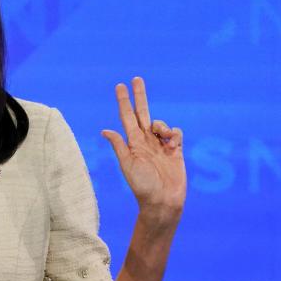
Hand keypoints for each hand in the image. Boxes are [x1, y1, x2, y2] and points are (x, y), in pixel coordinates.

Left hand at [101, 77, 185, 225]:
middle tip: (136, 79)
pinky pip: (176, 133)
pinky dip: (174, 133)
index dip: (124, 102)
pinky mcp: (175, 151)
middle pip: (143, 113)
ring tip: (163, 136)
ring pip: (160, 123)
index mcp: (132, 144)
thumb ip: (119, 146)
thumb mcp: (128, 165)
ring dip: (161, 124)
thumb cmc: (142, 186)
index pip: (127, 118)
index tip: (120, 86)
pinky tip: (172, 144)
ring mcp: (161, 145)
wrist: (163, 201)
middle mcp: (146, 142)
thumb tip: (104, 130)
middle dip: (140, 96)